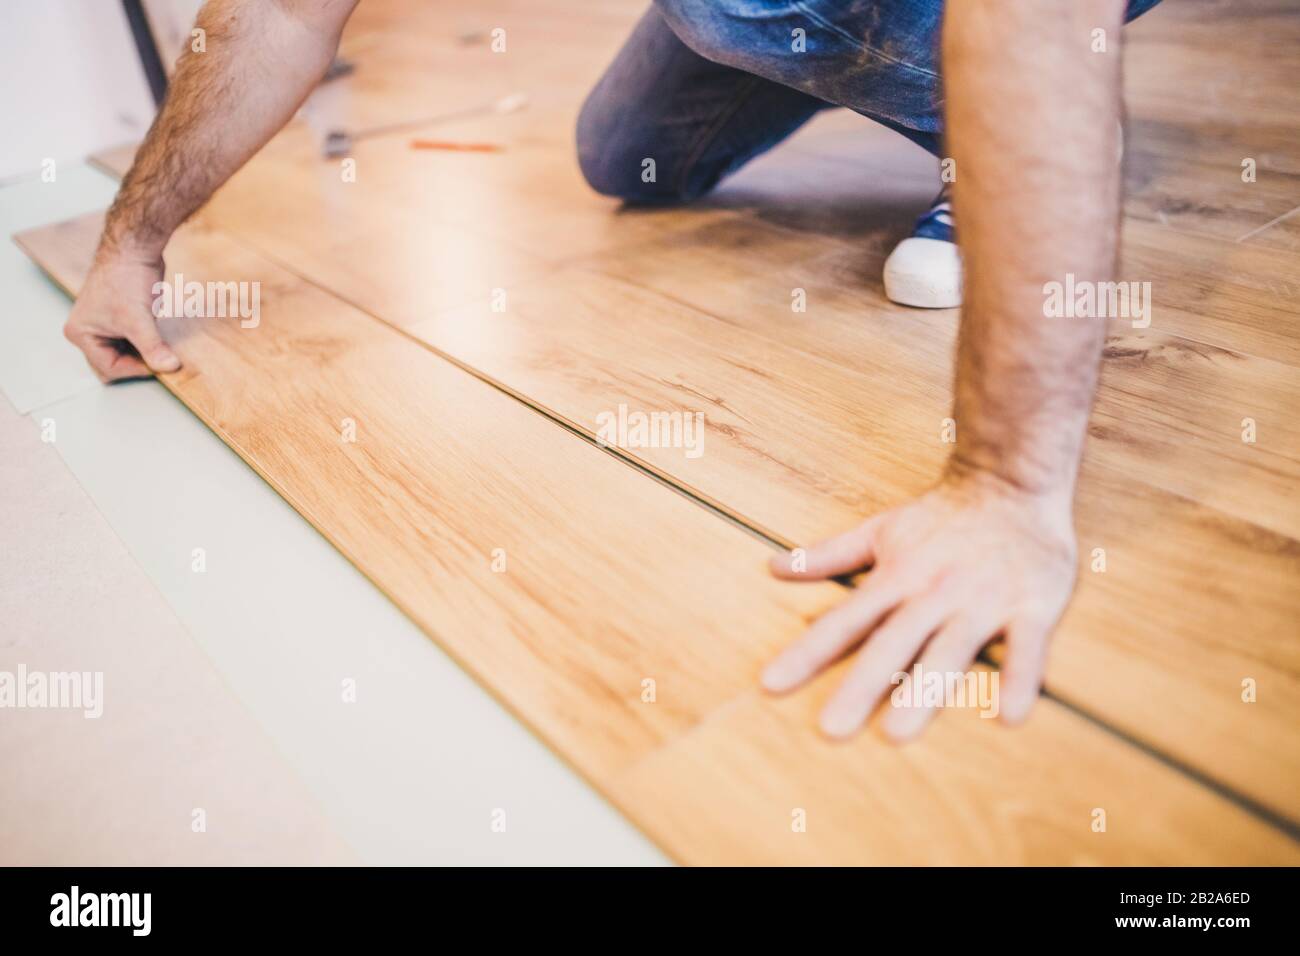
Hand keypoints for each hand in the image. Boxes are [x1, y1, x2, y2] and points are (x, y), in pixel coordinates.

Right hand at [63, 251, 180, 381]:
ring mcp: (103, 326)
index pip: (109, 368)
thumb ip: (152, 348)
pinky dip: (146, 345)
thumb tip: (168, 367)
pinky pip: (132, 343)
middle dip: (137, 364)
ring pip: (125, 355)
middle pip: (114, 365)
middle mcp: (87, 332)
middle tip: (161, 360)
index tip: (161, 365)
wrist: (134, 249)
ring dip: (143, 355)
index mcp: (81, 334)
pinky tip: (160, 341)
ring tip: (162, 349)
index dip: (137, 369)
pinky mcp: (119, 320)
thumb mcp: (139, 320)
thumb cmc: (126, 278)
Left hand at [764, 471, 1076, 740]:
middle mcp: (934, 592)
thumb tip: (773, 568)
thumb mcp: (880, 530)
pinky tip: (1008, 714)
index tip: (771, 685)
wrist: (1012, 480)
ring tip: (899, 732)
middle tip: (831, 730)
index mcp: (896, 577)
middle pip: (891, 644)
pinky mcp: (1032, 604)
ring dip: (925, 690)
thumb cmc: (941, 516)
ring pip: (949, 650)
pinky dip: (1020, 677)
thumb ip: (829, 555)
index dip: (806, 652)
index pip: (843, 621)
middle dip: (860, 685)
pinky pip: (1027, 646)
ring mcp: (983, 600)